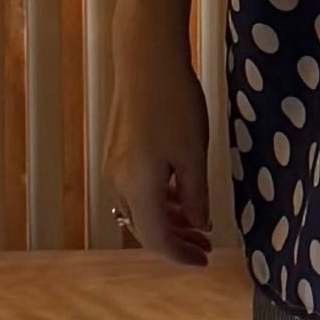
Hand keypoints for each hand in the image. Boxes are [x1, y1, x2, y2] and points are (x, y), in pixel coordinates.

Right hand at [102, 40, 213, 262]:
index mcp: (138, 187)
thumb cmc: (174, 104)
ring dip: (168, 220)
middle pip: (145, 228)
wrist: (146, 60)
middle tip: (205, 245)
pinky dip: (158, 200)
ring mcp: (114, 166)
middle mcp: (119, 183)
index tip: (204, 260)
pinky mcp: (117, 151)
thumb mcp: (194, 155)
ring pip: (140, 209)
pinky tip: (180, 195)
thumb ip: (195, 196)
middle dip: (175, 240)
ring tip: (198, 222)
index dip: (180, 255)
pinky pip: (136, 189)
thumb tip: (198, 224)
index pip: (157, 238)